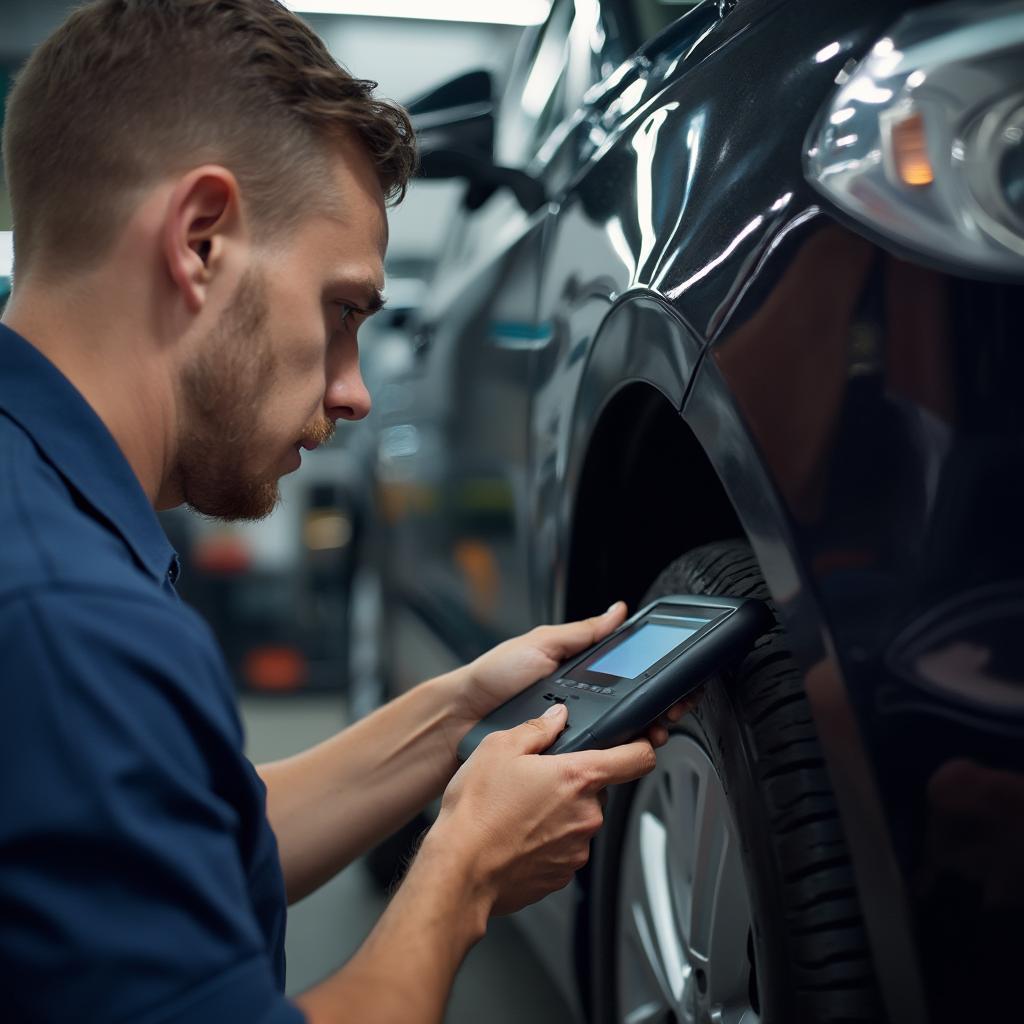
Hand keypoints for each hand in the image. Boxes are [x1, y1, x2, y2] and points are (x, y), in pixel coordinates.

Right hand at [429, 702, 655, 914]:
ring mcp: (577, 849)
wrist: (459, 871)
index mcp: (578, 778)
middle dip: (573, 783)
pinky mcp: (562, 875)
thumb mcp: (498, 748)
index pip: (637, 759)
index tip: (638, 744)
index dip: (642, 746)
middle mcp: (586, 815)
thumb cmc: (477, 812)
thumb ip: (536, 728)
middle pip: (598, 790)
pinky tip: (516, 835)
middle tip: (537, 780)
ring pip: (579, 819)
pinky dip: (546, 840)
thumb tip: (556, 718)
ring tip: (518, 811)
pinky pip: (564, 848)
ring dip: (559, 812)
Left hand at [449, 601, 702, 755]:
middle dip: (660, 708)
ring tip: (656, 729)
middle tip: (672, 708)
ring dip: (645, 732)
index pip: (629, 675)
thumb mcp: (541, 643)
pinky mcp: (565, 757)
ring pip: (622, 737)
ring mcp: (576, 732)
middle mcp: (583, 704)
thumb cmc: (495, 676)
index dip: (656, 680)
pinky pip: (597, 757)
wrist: (462, 716)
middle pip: (634, 709)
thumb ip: (582, 632)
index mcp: (581, 675)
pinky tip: (627, 750)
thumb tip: (617, 611)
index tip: (678, 683)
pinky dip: (616, 755)